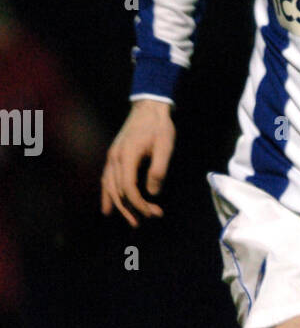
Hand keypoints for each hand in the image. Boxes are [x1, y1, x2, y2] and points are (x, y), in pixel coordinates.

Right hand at [100, 99, 175, 225]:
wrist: (149, 107)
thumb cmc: (159, 127)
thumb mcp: (165, 147)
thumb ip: (158, 170)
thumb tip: (152, 192)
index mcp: (127, 156)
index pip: (128, 188)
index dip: (139, 204)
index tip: (153, 212)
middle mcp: (114, 158)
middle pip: (118, 191)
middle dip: (133, 208)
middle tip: (149, 218)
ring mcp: (111, 157)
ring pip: (110, 188)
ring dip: (120, 206)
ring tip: (132, 221)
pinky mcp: (113, 157)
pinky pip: (106, 180)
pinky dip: (107, 196)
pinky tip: (108, 209)